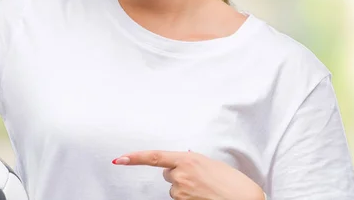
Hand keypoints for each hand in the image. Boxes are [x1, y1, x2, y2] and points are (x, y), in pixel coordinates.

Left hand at [112, 150, 264, 199]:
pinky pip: (180, 199)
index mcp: (188, 159)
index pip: (154, 157)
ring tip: (206, 189)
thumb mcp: (211, 164)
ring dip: (186, 188)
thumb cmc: (233, 183)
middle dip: (178, 175)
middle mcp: (181, 175)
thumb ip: (193, 161)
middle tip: (199, 179)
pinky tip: (204, 196)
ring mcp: (181, 192)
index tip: (120, 159)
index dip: (134, 158)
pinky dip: (189, 198)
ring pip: (174, 189)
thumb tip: (182, 160)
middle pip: (167, 173)